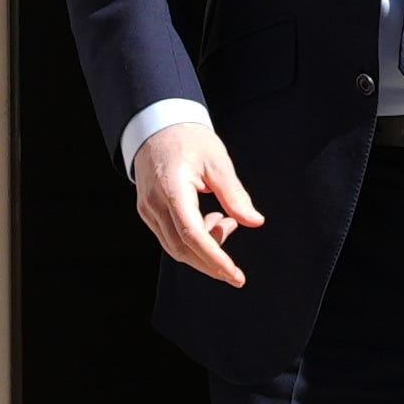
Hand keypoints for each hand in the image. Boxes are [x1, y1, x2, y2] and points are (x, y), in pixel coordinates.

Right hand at [133, 119, 262, 283]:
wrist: (157, 126)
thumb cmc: (188, 139)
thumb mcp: (218, 162)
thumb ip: (234, 195)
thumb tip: (255, 221)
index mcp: (172, 189)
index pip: (193, 235)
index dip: (215, 259)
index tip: (235, 276)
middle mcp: (154, 204)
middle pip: (183, 249)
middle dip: (211, 263)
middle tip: (236, 268)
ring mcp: (148, 210)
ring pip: (175, 248)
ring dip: (204, 249)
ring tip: (227, 224)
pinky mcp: (148, 212)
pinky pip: (170, 237)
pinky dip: (193, 239)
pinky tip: (212, 222)